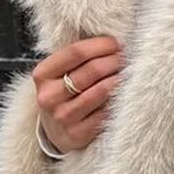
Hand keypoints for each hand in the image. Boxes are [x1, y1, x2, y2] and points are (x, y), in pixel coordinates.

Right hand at [33, 36, 123, 153]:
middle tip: (127, 58)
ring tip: (130, 72)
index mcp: (43, 74)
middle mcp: (49, 96)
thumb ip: (77, 57)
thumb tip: (111, 39)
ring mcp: (63, 116)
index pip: (76, 52)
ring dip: (120, 78)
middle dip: (114, 61)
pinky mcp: (78, 134)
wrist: (55, 132)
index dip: (101, 45)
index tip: (117, 43)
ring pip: (101, 91)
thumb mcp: (59, 73)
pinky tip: (126, 93)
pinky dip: (118, 100)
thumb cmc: (63, 95)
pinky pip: (106, 112)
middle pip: (91, 70)